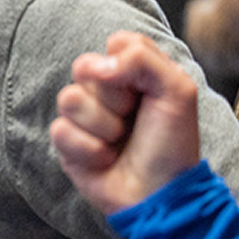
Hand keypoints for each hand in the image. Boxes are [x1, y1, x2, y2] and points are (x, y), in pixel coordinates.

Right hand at [49, 30, 201, 214]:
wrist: (160, 195)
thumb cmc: (172, 146)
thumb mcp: (177, 92)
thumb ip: (142, 58)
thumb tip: (98, 64)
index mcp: (133, 74)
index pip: (116, 43)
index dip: (127, 65)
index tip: (146, 90)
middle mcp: (104, 90)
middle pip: (84, 66)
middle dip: (114, 97)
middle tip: (133, 118)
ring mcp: (82, 116)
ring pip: (69, 98)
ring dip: (103, 126)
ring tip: (119, 142)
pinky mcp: (65, 142)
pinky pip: (61, 130)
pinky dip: (89, 149)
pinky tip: (105, 159)